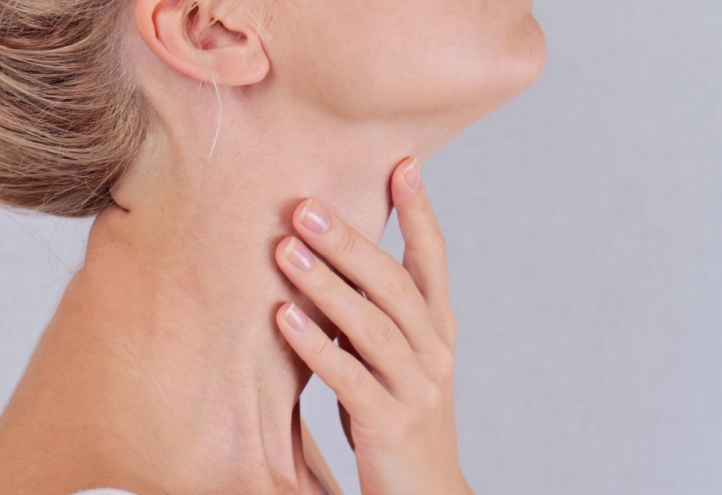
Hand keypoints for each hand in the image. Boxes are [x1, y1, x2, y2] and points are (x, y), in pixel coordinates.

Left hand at [274, 157, 472, 494]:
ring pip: (373, 325)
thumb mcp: (397, 363)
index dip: (420, 214)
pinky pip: (350, 378)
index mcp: (438, 333)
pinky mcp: (391, 424)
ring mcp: (417, 389)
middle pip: (395, 285)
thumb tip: (333, 265)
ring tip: (286, 249)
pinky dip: (317, 345)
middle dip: (351, 242)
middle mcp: (434, 353)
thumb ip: (376, 318)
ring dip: (328, 285)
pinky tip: (283, 317)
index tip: (402, 166)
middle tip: (305, 206)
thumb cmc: (400, 421)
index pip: (433, 263)